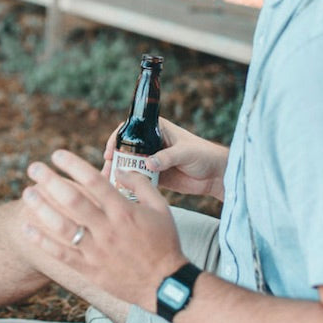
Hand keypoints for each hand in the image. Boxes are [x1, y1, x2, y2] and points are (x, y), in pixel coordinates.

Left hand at [22, 149, 183, 312]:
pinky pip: (61, 254)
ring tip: (27, 193)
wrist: (165, 284)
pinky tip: (27, 228)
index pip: (94, 181)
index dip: (73, 165)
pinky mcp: (90, 269)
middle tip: (33, 167)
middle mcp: (108, 229)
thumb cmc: (164, 243)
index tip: (57, 155)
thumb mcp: (161, 208)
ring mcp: (97, 250)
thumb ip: (141, 184)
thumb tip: (120, 170)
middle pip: (73, 200)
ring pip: (63, 226)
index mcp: (124, 211)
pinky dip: (42, 241)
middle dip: (50, 180)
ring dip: (41, 208)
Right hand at [102, 117, 227, 200]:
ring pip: (129, 166)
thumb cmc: (204, 155)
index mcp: (156, 129)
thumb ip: (167, 157)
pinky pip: (139, 180)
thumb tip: (147, 164)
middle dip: (113, 160)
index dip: (116, 139)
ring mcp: (152, 161)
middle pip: (125, 149)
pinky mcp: (156, 177)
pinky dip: (130, 185)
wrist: (217, 175)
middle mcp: (151, 143)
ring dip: (119, 174)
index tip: (110, 152)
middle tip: (105, 172)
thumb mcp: (185, 152)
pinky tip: (121, 193)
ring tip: (109, 185)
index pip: (129, 129)